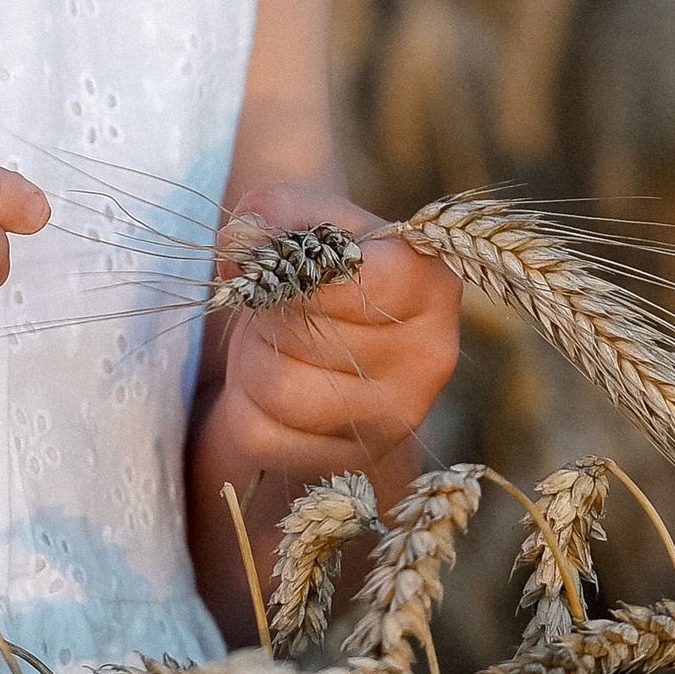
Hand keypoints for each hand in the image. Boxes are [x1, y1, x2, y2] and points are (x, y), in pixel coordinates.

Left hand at [206, 180, 461, 484]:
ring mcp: (395, 419)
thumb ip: (272, 210)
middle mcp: (429, 358)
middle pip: (304, 334)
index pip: (353, 281)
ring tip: (275, 345)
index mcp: (431, 284)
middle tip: (278, 308)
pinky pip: (260, 433)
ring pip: (279, 388)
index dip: (297, 271)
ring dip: (253, 358)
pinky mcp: (350, 462)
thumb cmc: (324, 271)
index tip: (289, 267)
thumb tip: (243, 245)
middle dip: (268, 314)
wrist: (336, 346)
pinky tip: (272, 388)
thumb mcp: (305, 217)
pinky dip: (244, 405)